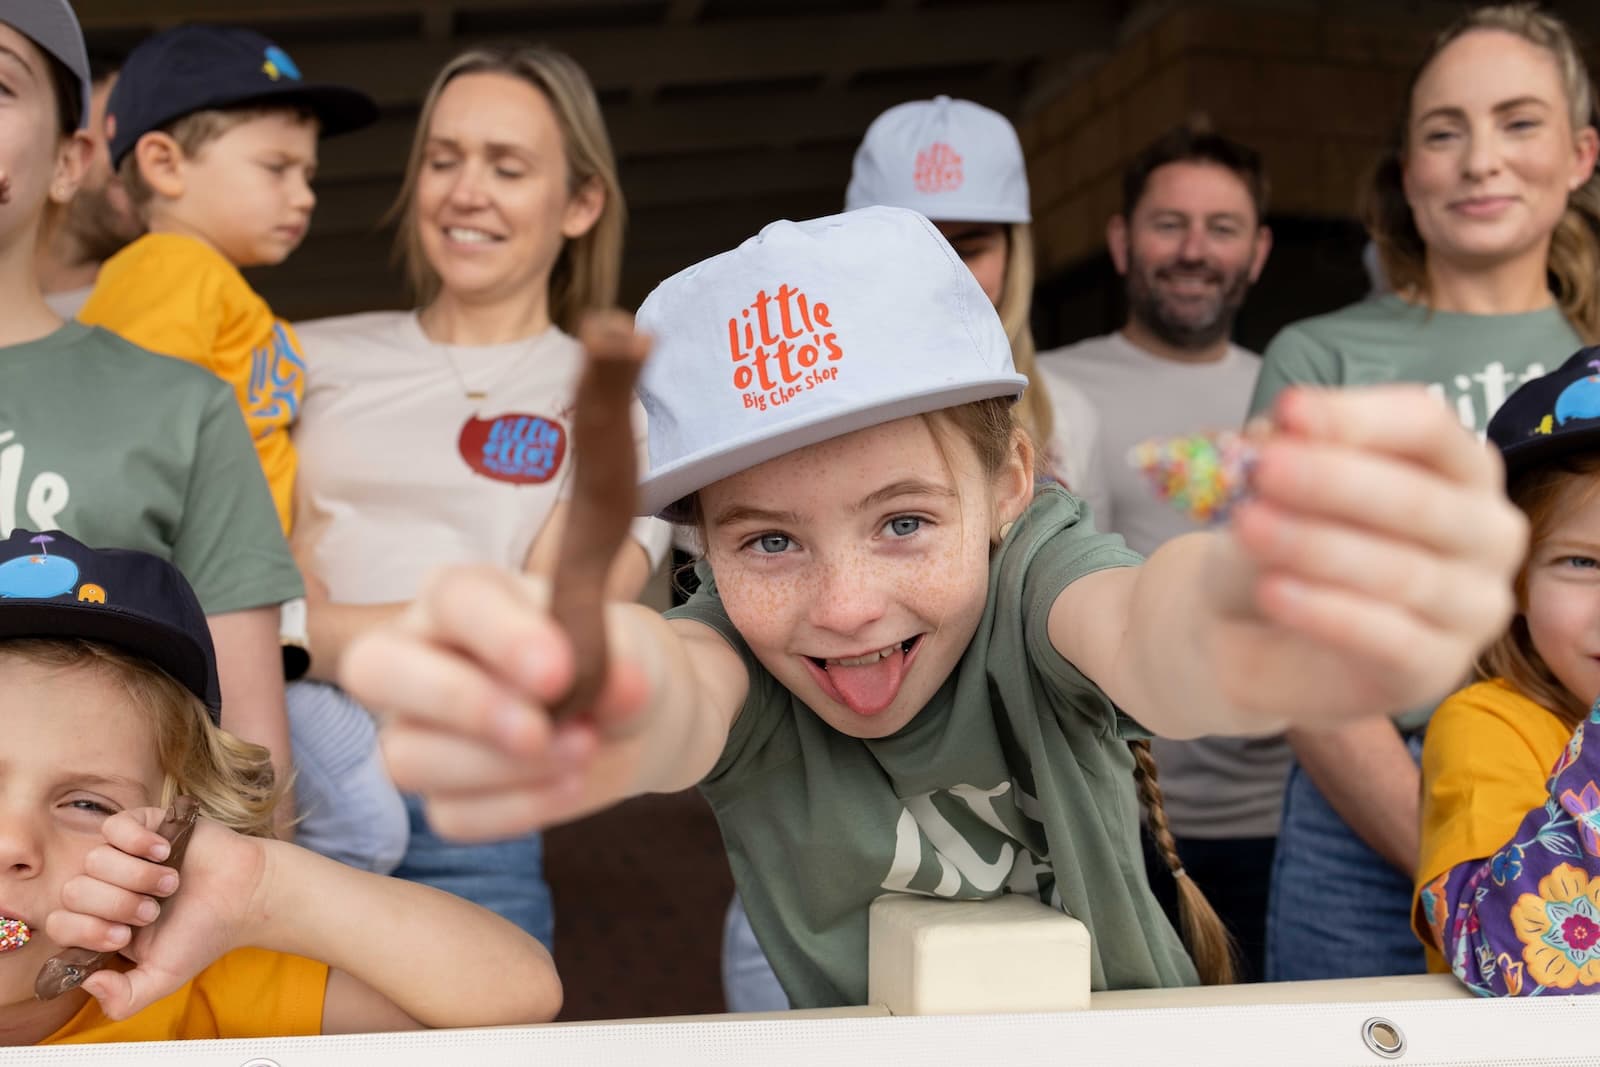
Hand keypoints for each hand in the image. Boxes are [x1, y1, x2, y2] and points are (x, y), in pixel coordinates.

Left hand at [44, 808, 268, 1019]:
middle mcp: (104, 886)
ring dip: (137, 876)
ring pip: (95, 860)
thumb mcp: (163, 978)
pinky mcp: (143, 824)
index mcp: (102, 922)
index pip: (60, 923)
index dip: (86, 931)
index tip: (125, 937)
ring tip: (170, 883)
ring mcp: (122, 853)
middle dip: (116, 905)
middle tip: (153, 911)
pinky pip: (115, 826)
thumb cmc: (204, 934)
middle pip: (74, 891)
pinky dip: (137, 841)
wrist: (246, 896)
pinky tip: (165, 852)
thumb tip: (88, 982)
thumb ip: (123, 1000)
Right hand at [341, 566, 650, 841]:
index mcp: (460, 598)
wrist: (625, 718)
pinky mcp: (440, 794)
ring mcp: (415, 730)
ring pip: (408, 757)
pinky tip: (569, 784)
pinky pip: (451, 816)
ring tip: (581, 748)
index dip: (499, 636)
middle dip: (461, 703)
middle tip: (539, 727)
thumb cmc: (608, 659)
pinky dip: (517, 808)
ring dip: (500, 767)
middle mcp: (417, 656)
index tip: (558, 671)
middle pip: (374, 670)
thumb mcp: (622, 646)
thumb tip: (621, 688)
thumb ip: (614, 659)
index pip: (451, 599)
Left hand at [1217, 385, 1525, 719]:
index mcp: (1458, 467)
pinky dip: (1326, 611)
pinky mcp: (1436, 669)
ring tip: (1249, 525)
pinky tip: (1272, 591)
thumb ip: (1277, 461)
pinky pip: (1389, 639)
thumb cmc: (1279, 543)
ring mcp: (1473, 605)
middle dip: (1334, 479)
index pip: (1427, 427)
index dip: (1358, 418)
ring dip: (1318, 545)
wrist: (1250, 632)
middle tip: (1263, 468)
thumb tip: (1272, 432)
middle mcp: (1485, 531)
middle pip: (1420, 496)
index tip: (1288, 411)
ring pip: (1403, 571)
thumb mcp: (1267, 494)